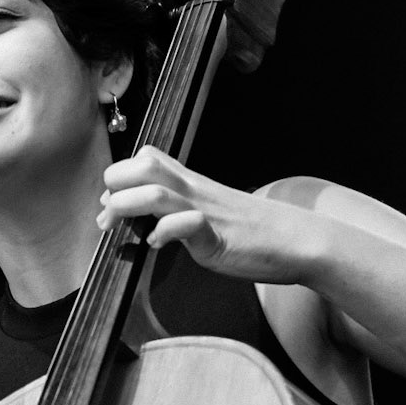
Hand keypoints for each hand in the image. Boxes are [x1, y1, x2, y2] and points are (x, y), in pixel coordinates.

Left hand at [97, 148, 317, 283]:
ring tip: (117, 229)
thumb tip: (145, 222)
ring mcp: (205, 212)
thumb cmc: (252, 232)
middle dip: (114, 188)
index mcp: (191, 184)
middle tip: (108, 218)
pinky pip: (186, 225)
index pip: (146, 159)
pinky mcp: (217, 237)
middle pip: (142, 166)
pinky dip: (163, 233)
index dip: (120, 178)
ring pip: (155, 192)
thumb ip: (179, 212)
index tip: (111, 205)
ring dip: (126, 207)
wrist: (297, 240)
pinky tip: (157, 245)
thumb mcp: (208, 213)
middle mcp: (195, 191)